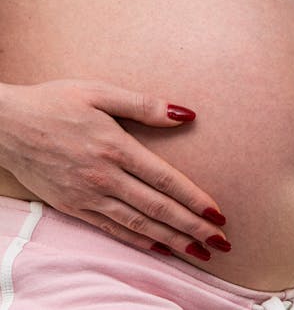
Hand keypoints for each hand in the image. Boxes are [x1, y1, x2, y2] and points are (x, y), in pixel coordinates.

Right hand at [0, 80, 229, 259]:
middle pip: (158, 209)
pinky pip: (112, 230)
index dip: (195, 200)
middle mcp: (104, 177)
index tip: (218, 215)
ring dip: (172, 241)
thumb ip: (144, 105)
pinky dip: (138, 242)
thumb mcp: (99, 92)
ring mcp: (88, 196)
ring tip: (198, 253)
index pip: (166, 180)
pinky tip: (158, 249)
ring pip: (138, 225)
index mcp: (115, 147)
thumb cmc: (54, 103)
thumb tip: (185, 114)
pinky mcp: (74, 207)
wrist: (4, 125)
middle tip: (220, 243)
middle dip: (192, 228)